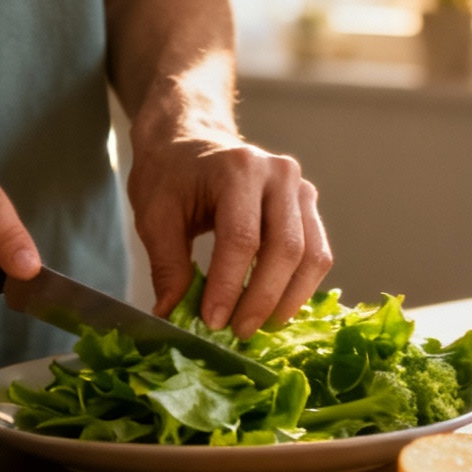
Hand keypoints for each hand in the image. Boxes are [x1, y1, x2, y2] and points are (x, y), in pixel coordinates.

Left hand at [128, 130, 332, 337]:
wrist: (190, 139)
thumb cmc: (171, 174)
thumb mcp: (154, 216)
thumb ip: (167, 266)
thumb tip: (172, 315)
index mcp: (238, 170)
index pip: (242, 238)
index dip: (230, 286)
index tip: (212, 322)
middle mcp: (279, 174)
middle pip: (285, 249)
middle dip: (262, 299)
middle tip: (237, 332)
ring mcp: (300, 188)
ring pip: (311, 255)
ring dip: (288, 299)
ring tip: (259, 326)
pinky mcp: (308, 205)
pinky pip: (317, 254)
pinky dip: (299, 287)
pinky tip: (274, 308)